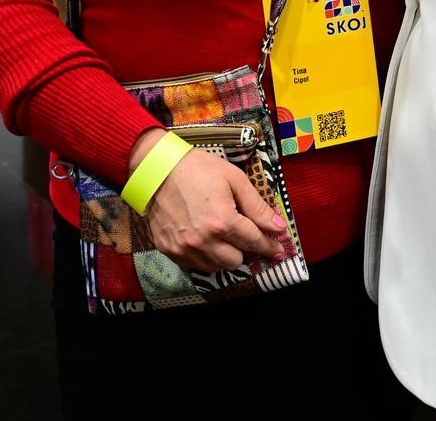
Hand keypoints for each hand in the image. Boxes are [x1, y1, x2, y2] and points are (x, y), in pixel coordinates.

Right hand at [126, 129, 289, 270]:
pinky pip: (196, 265)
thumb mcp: (234, 179)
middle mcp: (203, 241)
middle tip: (244, 234)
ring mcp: (184, 248)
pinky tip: (206, 238)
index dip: (268, 246)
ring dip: (225, 254)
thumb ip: (257, 206)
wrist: (156, 169)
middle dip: (244, 249)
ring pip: (216, 267)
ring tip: (223, 235)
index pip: (253, 242)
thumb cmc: (198, 169)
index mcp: (222, 221)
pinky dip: (205, 256)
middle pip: (236, 261)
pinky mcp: (170, 250)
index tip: (278, 249)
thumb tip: (279, 227)